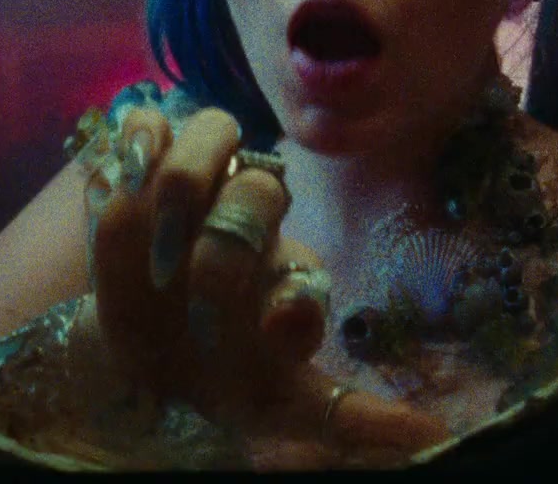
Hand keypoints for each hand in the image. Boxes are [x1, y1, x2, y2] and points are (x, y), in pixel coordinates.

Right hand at [83, 106, 449, 458]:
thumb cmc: (217, 372)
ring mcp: (195, 184)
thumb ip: (345, 416)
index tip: (271, 330)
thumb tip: (430, 436)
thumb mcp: (275, 406)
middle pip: (262, 186)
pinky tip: (127, 183)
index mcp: (286, 269)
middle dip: (229, 235)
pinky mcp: (140, 166)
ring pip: (214, 128)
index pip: (303, 266)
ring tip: (159, 235)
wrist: (136, 353)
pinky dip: (138, 142)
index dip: (287, 296)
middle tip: (194, 293)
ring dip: (186, 177)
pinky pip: (146, 121)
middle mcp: (247, 216)